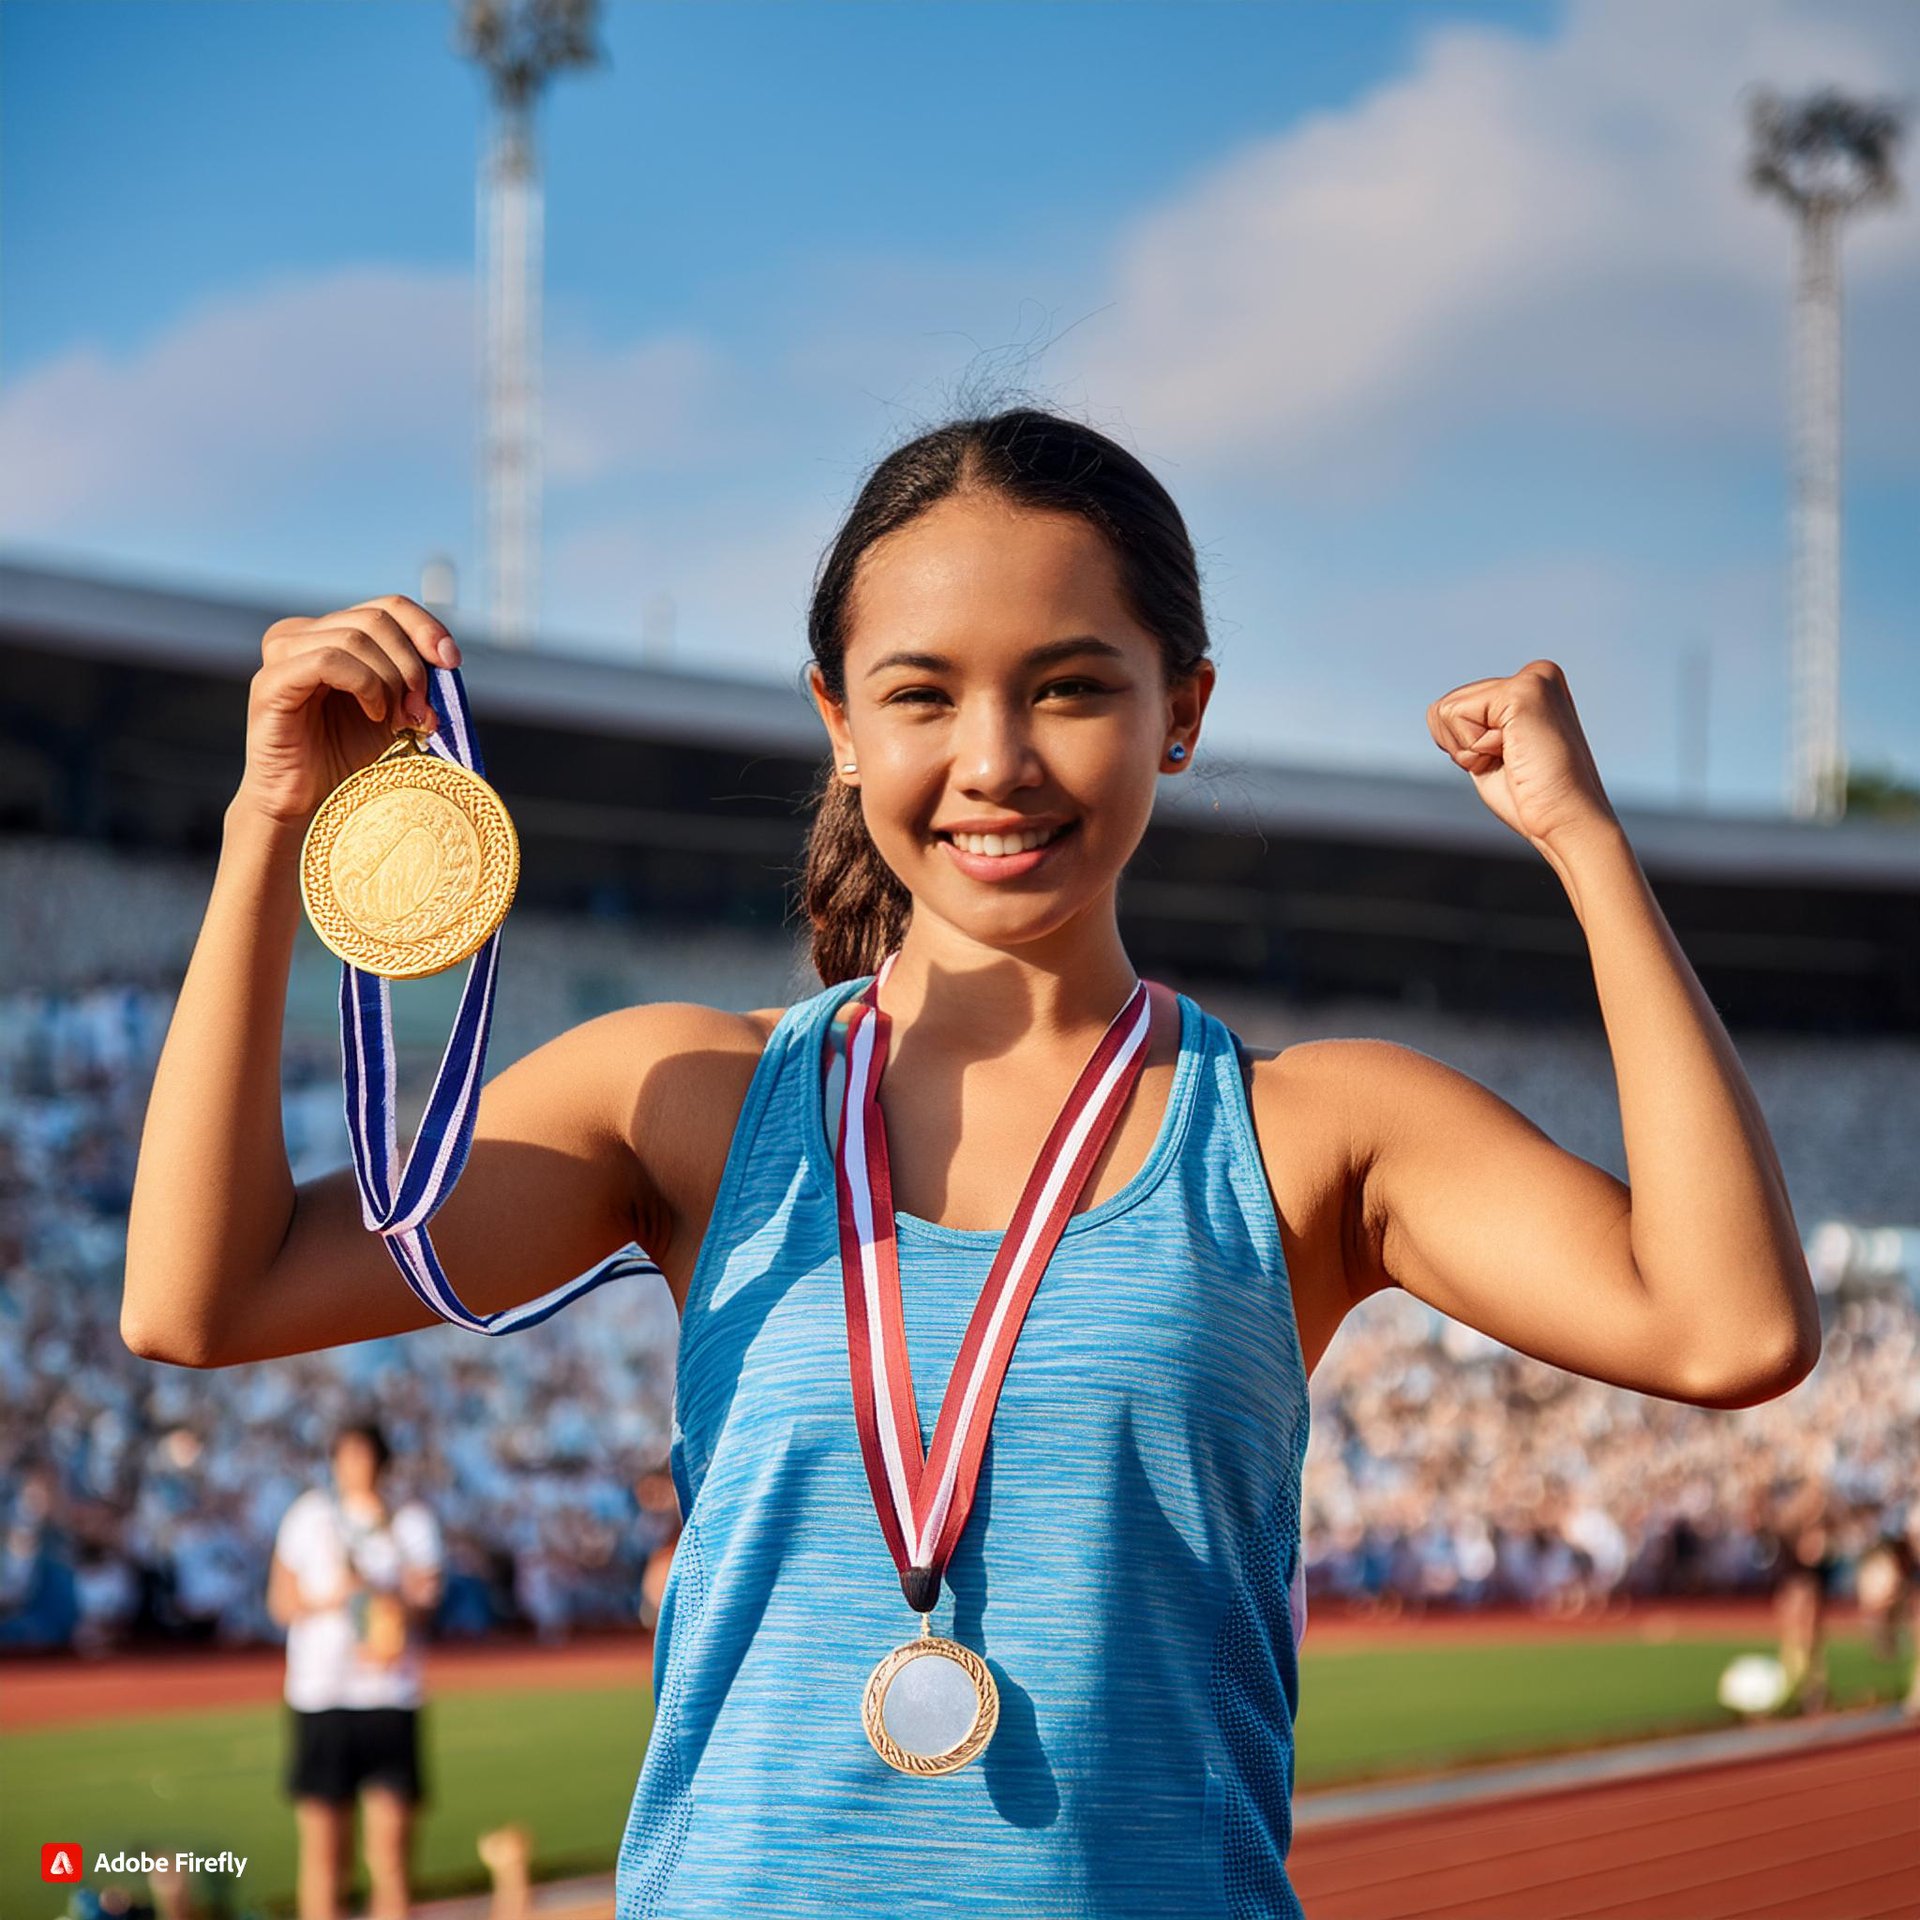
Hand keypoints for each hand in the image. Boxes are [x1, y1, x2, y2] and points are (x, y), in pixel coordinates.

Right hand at [233, 593, 460, 826]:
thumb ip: (415, 678)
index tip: (452, 662)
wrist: (309, 804)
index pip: (387, 606)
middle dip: (411, 664)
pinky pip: (328, 660)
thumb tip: (448, 657)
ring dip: (391, 679)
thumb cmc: (348, 757)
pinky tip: (374, 714)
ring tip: (398, 719)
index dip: (426, 627)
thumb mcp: (395, 709)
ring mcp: (282, 654)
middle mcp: (300, 634)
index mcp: (330, 632)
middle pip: (376, 620)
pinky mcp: (271, 682)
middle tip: (421, 709)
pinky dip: (364, 684)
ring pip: (354, 637)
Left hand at [1427, 660, 1619, 851]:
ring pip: (1446, 710)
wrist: (1566, 823)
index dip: (1466, 749)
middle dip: (1465, 748)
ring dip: (1470, 750)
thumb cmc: (1531, 800)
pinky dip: (1474, 748)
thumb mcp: (1492, 753)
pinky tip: (1513, 755)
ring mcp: (1532, 678)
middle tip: (1512, 764)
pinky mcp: (1523, 690)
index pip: (1454, 708)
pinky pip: (1454, 715)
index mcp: (1531, 687)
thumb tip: (1438, 710)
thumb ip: (1472, 725)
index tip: (1510, 764)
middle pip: (1446, 707)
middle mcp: (1536, 674)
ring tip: (1514, 759)